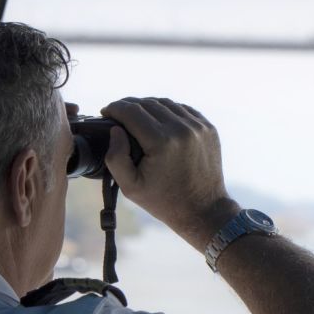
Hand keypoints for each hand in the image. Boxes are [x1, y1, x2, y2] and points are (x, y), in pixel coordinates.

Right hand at [100, 97, 238, 250]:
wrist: (203, 210)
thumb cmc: (164, 201)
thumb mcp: (130, 186)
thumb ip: (115, 157)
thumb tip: (115, 130)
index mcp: (162, 142)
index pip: (131, 111)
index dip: (114, 108)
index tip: (105, 112)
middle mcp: (182, 129)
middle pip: (147, 104)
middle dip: (128, 106)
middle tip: (117, 114)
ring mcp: (198, 127)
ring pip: (165, 103)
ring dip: (147, 107)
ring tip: (136, 117)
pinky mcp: (208, 128)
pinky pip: (182, 110)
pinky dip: (167, 112)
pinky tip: (158, 121)